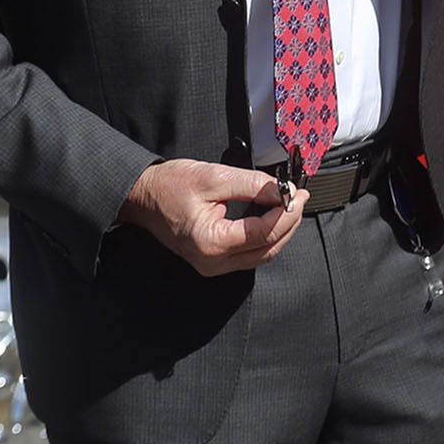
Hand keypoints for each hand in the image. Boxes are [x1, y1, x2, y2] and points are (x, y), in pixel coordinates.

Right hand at [118, 159, 307, 276]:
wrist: (143, 197)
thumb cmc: (169, 186)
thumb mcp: (214, 177)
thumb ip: (252, 185)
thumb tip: (281, 191)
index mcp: (212, 242)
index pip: (264, 232)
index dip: (287, 212)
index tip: (297, 192)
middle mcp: (214, 262)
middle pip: (268, 249)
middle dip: (289, 223)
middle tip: (300, 198)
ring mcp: (214, 266)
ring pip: (262, 256)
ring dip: (280, 232)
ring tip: (290, 205)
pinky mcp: (214, 261)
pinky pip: (250, 254)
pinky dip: (265, 237)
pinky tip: (272, 218)